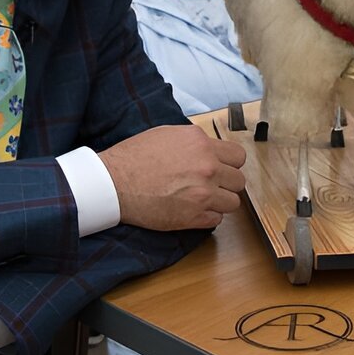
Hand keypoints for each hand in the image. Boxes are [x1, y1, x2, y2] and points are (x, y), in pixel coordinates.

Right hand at [101, 125, 247, 230]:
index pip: (238, 156)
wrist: (114, 182)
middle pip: (239, 180)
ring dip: (220, 202)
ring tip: (202, 200)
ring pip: (233, 202)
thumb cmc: (134, 157)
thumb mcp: (168, 134)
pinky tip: (192, 211)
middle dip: (227, 184)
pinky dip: (207, 217)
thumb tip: (208, 150)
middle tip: (211, 186)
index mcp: (201, 143)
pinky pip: (217, 220)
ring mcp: (203, 193)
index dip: (230, 164)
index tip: (222, 169)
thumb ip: (194, 142)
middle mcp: (207, 167)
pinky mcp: (194, 216)